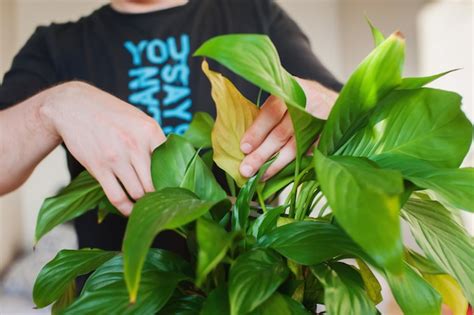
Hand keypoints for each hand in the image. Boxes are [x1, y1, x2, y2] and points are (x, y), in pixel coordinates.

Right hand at [40, 81, 164, 214]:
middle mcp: (135, 144)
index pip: (172, 162)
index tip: (175, 188)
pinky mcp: (99, 168)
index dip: (175, 179)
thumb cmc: (111, 113)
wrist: (73, 106)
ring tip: (147, 206)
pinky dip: (126, 209)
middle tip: (162, 201)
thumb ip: (154, 140)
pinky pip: (117, 197)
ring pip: (138, 193)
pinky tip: (130, 211)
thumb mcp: (138, 119)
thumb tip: (173, 166)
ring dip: (144, 203)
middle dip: (160, 195)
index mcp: (150, 130)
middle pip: (156, 182)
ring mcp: (116, 157)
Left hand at [239, 78, 337, 180]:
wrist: (341, 103)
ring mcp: (321, 122)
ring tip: (261, 176)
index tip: (244, 147)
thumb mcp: (287, 97)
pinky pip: (309, 154)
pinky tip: (281, 175)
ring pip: (295, 147)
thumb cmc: (304, 102)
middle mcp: (307, 106)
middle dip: (262, 153)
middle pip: (281, 133)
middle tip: (246, 169)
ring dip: (276, 164)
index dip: (257, 131)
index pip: (271, 112)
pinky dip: (294, 165)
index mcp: (291, 91)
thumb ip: (270, 114)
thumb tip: (247, 143)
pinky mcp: (329, 137)